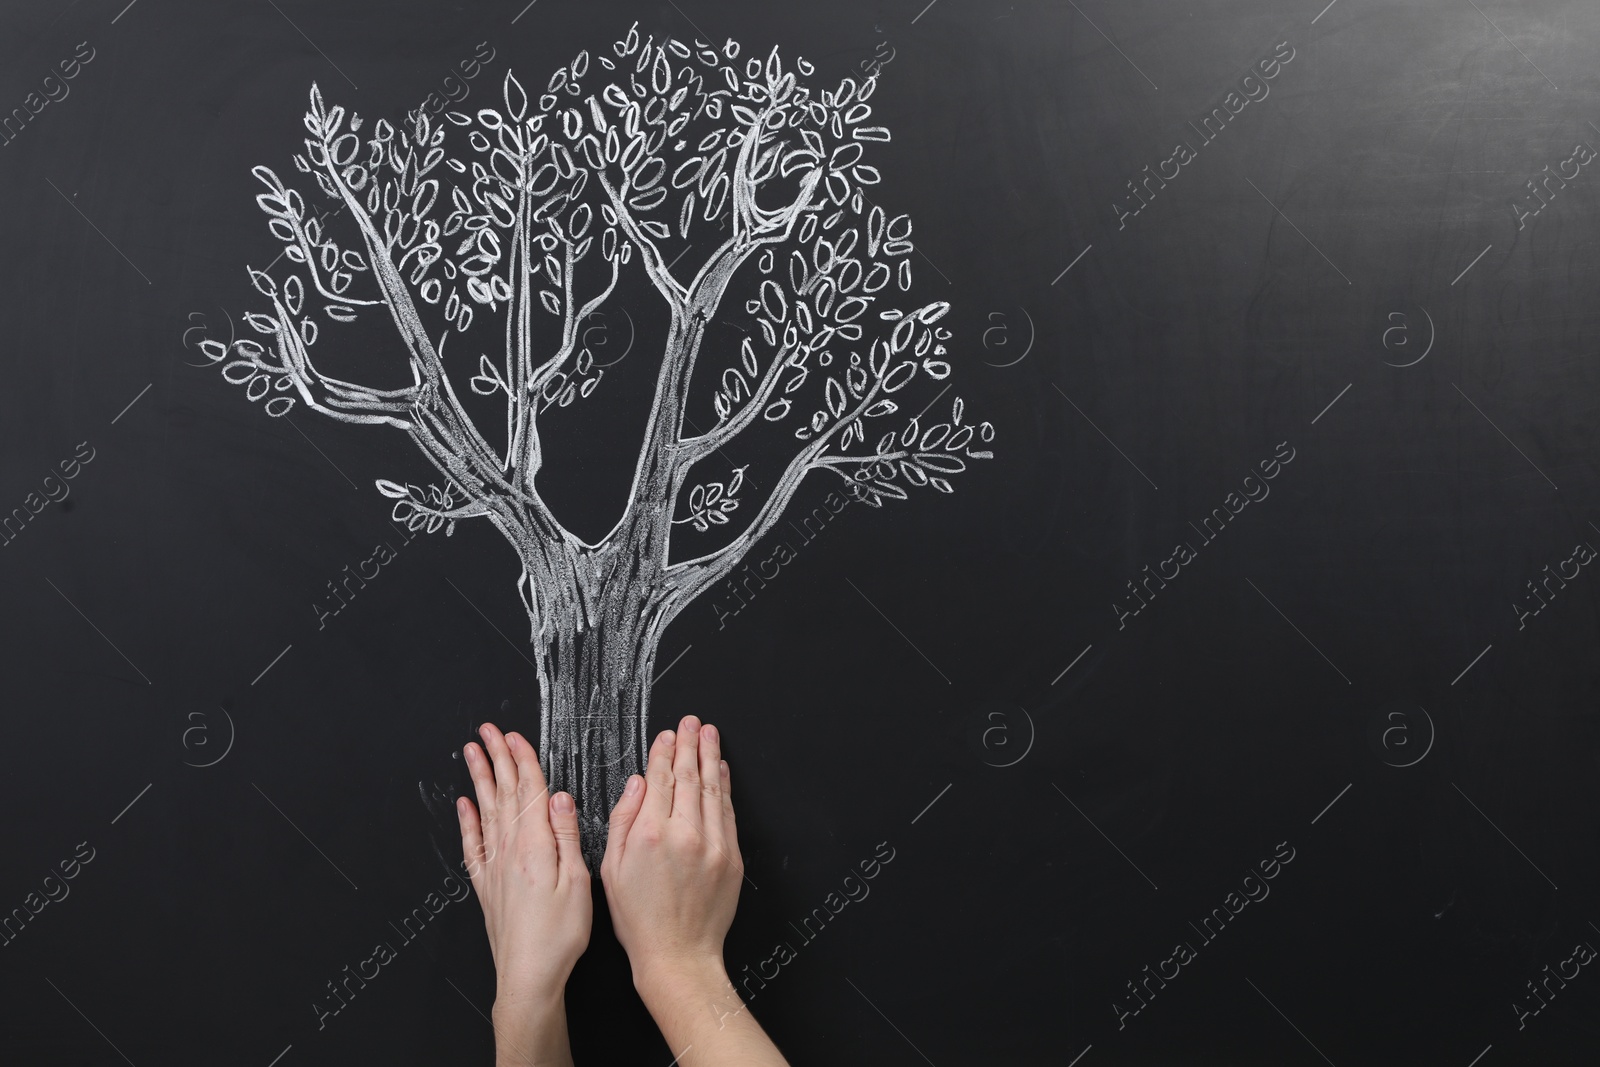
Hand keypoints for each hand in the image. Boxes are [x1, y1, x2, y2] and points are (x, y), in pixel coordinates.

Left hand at [458, 722, 588, 1066]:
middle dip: (497, 759)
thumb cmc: (559, 935)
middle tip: (487, 731)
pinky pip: (472, 844)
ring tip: (472, 753)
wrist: (528, 976)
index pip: (528, 791)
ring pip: (485, 811)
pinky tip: (463, 805)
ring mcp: (494, 868)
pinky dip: (467, 821)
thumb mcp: (576, 882)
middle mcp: (509, 851)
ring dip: (480, 780)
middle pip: (503, 794)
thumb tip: (558, 797)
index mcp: (534, 846)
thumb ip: (566, 835)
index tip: (514, 735)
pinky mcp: (487, 886)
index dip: (522, 760)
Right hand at [601, 716, 788, 1065]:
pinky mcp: (731, 856)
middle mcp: (684, 834)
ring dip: (711, 757)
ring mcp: (713, 844)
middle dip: (691, 745)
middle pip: (689, 777)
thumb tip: (638, 783)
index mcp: (650, 835)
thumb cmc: (639, 919)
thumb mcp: (612, 870)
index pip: (660, 779)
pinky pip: (727, 812)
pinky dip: (725, 787)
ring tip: (710, 734)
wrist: (678, 954)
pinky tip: (721, 770)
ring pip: (711, 789)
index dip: (664, 753)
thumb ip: (624, 820)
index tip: (667, 734)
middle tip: (693, 722)